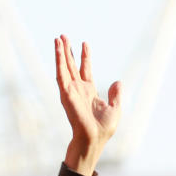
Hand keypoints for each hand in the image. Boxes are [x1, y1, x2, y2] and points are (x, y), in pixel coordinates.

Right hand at [55, 34, 121, 175]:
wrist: (94, 138)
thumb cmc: (104, 129)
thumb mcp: (115, 109)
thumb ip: (116, 95)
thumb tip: (118, 82)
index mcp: (89, 92)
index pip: (86, 70)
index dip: (85, 57)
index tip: (85, 43)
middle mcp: (79, 89)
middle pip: (72, 65)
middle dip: (68, 51)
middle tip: (63, 36)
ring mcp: (71, 90)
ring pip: (65, 67)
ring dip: (61, 52)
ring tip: (58, 38)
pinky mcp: (66, 93)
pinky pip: (61, 73)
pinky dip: (59, 61)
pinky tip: (57, 49)